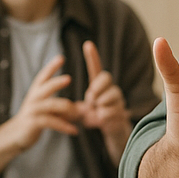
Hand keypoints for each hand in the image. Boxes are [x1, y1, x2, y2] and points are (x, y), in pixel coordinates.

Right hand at [5, 54, 80, 151]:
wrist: (17, 135)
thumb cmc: (35, 119)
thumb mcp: (47, 110)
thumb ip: (61, 106)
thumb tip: (84, 108)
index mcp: (36, 92)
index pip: (43, 76)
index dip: (51, 66)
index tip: (61, 57)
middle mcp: (33, 98)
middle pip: (46, 87)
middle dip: (57, 82)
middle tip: (69, 78)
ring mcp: (33, 110)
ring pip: (51, 105)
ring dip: (68, 109)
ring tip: (81, 113)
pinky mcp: (33, 123)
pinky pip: (52, 122)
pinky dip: (65, 126)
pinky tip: (75, 131)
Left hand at [77, 41, 131, 163]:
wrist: (112, 133)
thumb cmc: (96, 118)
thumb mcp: (81, 110)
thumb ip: (71, 106)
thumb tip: (56, 106)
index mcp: (100, 86)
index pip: (97, 68)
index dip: (92, 57)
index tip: (87, 44)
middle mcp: (112, 88)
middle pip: (105, 77)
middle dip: (96, 88)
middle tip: (92, 99)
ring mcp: (118, 99)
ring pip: (106, 96)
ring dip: (99, 106)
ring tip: (99, 112)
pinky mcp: (122, 111)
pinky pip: (108, 111)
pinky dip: (102, 118)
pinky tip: (104, 121)